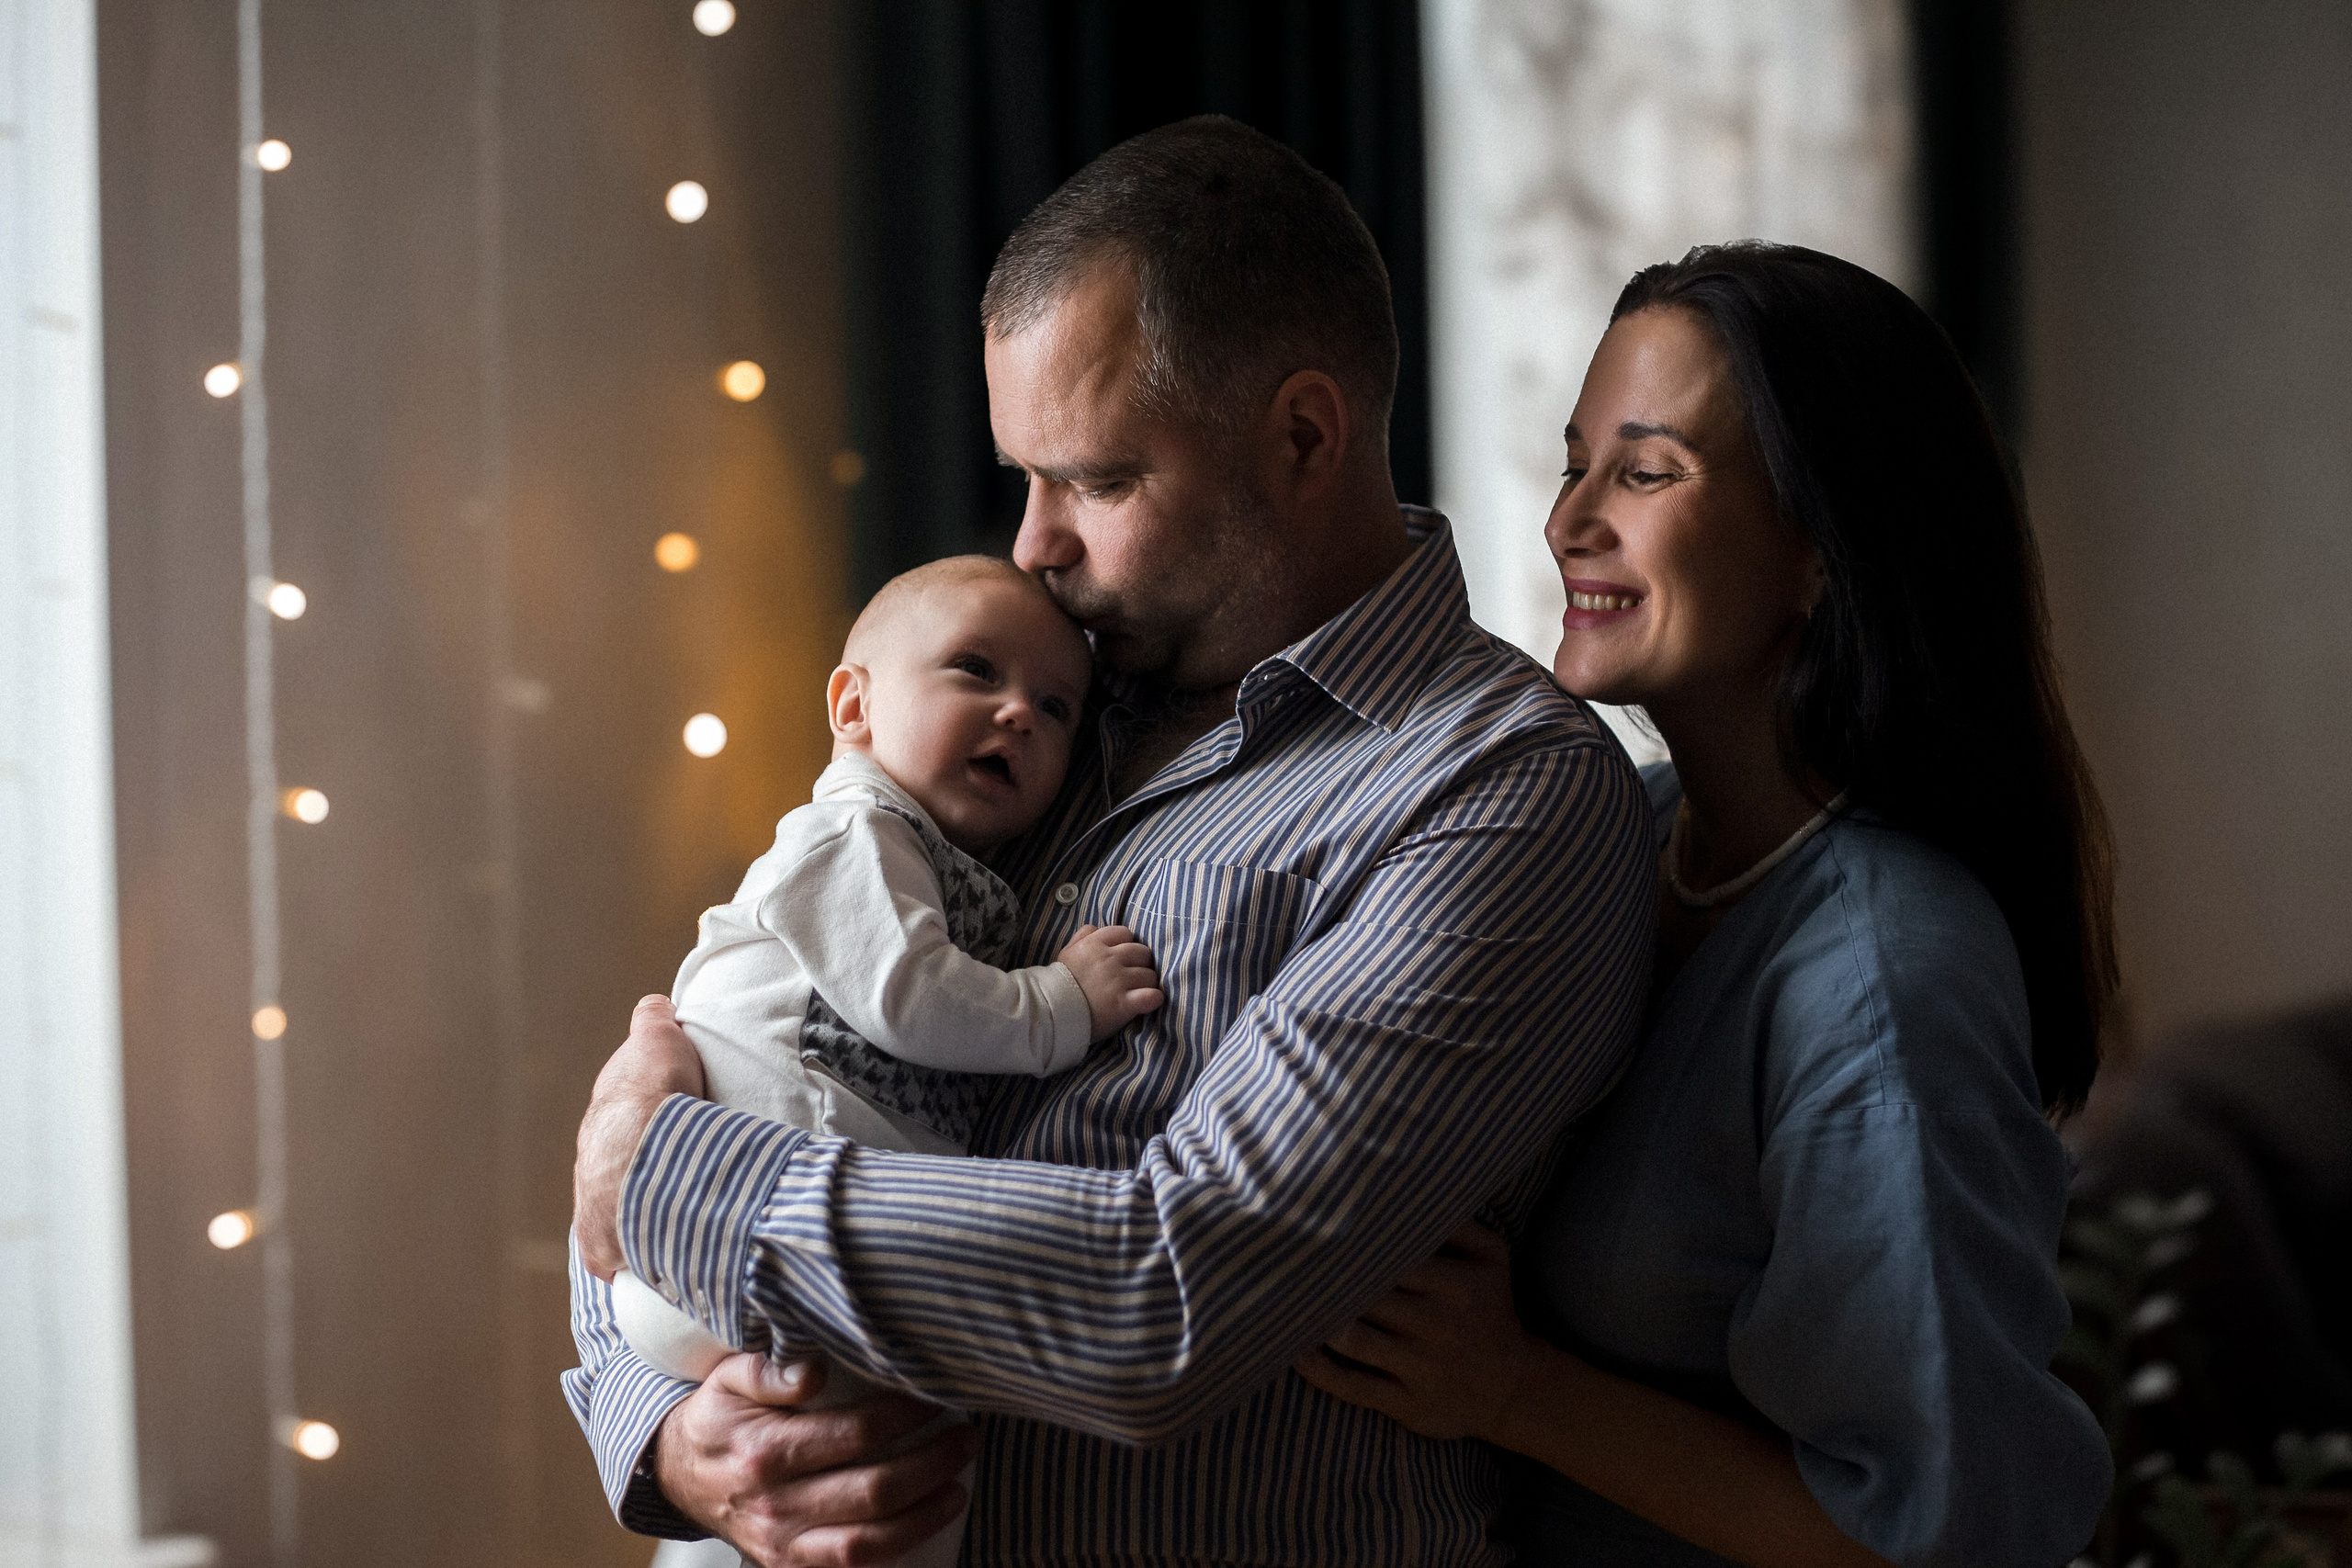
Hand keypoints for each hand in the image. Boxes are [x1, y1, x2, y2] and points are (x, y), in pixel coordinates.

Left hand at [574, 995, 706, 1279]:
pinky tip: (660, 1266)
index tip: (672, 1146)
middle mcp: (588, 1170)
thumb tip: (654, 1005)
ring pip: (614, 1220)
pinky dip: (636, 1262)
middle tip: (681, 1189)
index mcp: (601, 1127)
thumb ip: (654, 1021)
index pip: (620, 1137)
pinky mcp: (602, 1249)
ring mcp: (591, 1211)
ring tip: (679, 1230)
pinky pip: (617, 1258)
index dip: (646, 1139)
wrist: (647, 1142)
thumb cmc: (656, 1090)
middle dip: (639, 1187)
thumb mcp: (657, 1038)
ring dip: (639, 1225)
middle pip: (615, 1181)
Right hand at [656, 1354, 978, 1567]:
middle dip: (931, 1465)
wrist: (677, 1474)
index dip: (904, 1419)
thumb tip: (814, 1369)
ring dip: (923, 1518)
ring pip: (866, 1545)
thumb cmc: (716, 1419)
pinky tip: (922, 1527)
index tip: (932, 1400)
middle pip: (872, 1492)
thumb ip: (770, 1369)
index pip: (855, 1435)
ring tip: (958, 1488)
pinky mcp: (787, 1567)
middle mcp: (774, 1505)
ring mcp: (781, 1544)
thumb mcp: (728, 1377)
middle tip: (965, 1439)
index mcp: (765, 1452)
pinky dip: (890, 1556)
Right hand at [1056, 924, 1163, 1041]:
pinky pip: (1151, 995)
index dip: (1126, 945)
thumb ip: (1082, 936)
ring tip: (1137, 992)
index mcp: (1094, 944)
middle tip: (1131, 976)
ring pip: (1149, 975)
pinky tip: (1151, 1000)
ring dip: (1146, 984)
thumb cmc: (1059, 984)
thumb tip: (1096, 928)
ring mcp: (1118, 981)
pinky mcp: (1124, 1004)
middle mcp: (1109, 959)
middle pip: (1142, 952)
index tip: (1122, 958)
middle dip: (1139, 964)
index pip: (1125, 933)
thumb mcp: (1066, 954)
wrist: (1052, 1014)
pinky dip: (1153, 998)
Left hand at [1291, 1221, 1541, 1443]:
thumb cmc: (1489, 1309)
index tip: (1318, 1232)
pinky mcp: (1406, 1404)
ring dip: (1318, 1320)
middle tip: (1288, 1261)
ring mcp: (1421, 1368)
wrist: (1512, 1388)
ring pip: (1353, 1338)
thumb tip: (1406, 1195)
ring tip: (1290, 1300)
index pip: (1393, 1257)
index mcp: (1458, 1284)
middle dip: (1329, 1280)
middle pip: (1367, 1295)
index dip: (1353, 1246)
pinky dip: (1316, 1368)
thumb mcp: (1491, 1259)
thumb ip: (1457, 1223)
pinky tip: (1294, 1348)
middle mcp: (1439, 1325)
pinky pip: (1350, 1385)